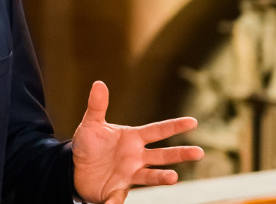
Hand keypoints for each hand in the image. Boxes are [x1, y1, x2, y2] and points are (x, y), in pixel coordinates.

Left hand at [72, 81, 204, 203]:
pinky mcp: (117, 190)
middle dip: (180, 154)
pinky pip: (119, 197)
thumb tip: (99, 83)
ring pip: (150, 176)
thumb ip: (97, 106)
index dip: (174, 126)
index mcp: (133, 139)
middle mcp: (136, 157)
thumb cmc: (89, 144)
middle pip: (162, 155)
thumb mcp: (91, 124)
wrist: (76, 167)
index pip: (157, 131)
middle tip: (199, 152)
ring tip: (173, 178)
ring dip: (162, 177)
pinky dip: (117, 202)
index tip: (193, 122)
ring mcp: (130, 174)